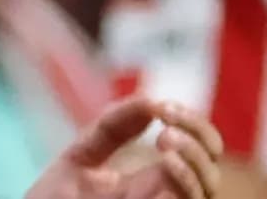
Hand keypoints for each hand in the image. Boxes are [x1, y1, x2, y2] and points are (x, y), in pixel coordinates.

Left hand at [25, 97, 222, 198]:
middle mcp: (163, 197)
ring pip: (207, 189)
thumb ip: (111, 130)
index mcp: (151, 179)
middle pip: (209, 166)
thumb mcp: (81, 158)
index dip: (191, 122)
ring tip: (167, 139)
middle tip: (170, 117)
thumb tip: (151, 101)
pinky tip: (168, 162)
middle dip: (200, 134)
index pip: (194, 149)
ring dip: (194, 159)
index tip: (164, 105)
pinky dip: (184, 182)